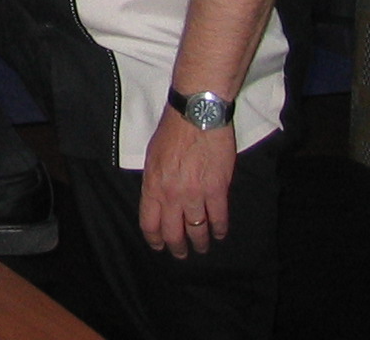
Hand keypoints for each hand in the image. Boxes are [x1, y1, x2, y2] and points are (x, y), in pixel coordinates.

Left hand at [139, 108, 236, 256]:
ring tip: (202, 248)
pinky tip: (220, 234)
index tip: (159, 246)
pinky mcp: (218, 190)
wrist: (196, 114)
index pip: (149, 223)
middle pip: (173, 233)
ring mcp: (195, 194)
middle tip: (181, 254)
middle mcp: (171, 195)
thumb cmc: (172, 130)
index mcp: (152, 185)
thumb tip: (158, 200)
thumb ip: (155, 181)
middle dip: (177, 248)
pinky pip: (219, 218)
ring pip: (197, 229)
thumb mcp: (152, 157)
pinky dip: (220, 229)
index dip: (154, 239)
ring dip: (200, 243)